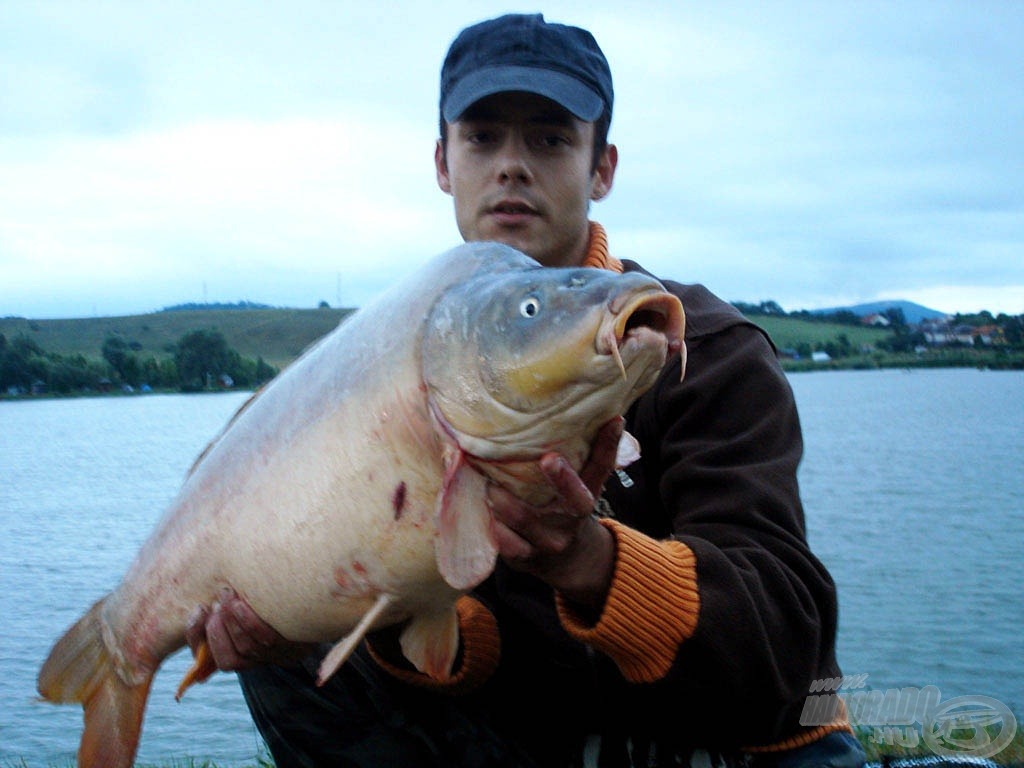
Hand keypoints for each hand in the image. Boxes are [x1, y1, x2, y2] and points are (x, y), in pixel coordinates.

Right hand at [184, 587, 313, 670]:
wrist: (320, 605)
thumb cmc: (277, 604)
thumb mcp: (254, 608)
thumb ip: (229, 608)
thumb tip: (199, 606)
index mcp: (248, 657)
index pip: (219, 661)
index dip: (201, 640)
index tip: (197, 611)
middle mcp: (263, 662)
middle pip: (230, 659)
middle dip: (217, 629)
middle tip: (216, 603)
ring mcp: (280, 656)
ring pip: (247, 647)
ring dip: (232, 622)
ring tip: (227, 596)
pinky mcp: (298, 645)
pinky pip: (269, 638)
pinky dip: (251, 621)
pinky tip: (242, 602)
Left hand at [487, 416, 622, 607]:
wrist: (570, 564)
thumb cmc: (567, 511)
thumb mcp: (582, 488)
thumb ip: (583, 457)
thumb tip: (596, 411)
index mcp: (587, 496)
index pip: (602, 468)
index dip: (609, 444)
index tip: (613, 421)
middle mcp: (572, 519)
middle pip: (574, 499)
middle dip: (563, 479)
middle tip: (549, 458)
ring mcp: (549, 541)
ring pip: (526, 519)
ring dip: (504, 498)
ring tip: (486, 479)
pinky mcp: (524, 557)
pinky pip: (504, 542)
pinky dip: (491, 524)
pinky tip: (477, 507)